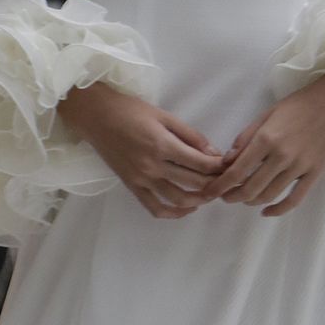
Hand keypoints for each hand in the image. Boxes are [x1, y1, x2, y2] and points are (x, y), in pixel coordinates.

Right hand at [61, 81, 225, 217]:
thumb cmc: (130, 110)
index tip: (229, 165)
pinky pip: (154, 208)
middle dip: (214, 184)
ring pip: (178, 200)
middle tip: (225, 180)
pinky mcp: (132, 186)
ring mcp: (141, 179)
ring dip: (199, 201)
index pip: (201, 163)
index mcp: (162, 144)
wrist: (95, 116)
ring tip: (210, 194)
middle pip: (194, 183)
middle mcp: (153, 166)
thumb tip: (214, 153)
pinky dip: (173, 213)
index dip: (219, 167)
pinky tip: (186, 208)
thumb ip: (190, 135)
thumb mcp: (164, 115)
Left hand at [203, 68, 324, 215]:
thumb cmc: (301, 103)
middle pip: (250, 188)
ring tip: (243, 199)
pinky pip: (295, 198)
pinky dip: (278, 210)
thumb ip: (246, 137)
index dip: (219, 186)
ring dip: (251, 202)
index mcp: (266, 139)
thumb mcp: (267, 113)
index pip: (236, 171)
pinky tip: (267, 212)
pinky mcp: (315, 173)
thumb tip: (228, 160)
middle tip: (224, 197)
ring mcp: (300, 166)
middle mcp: (281, 156)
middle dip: (232, 197)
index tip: (210, 192)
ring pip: (269, 195)